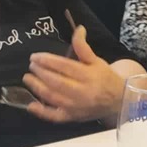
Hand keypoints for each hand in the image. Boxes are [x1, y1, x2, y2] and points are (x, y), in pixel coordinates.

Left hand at [23, 26, 139, 122]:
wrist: (118, 100)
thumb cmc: (104, 78)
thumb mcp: (96, 60)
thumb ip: (83, 46)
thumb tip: (78, 28)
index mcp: (88, 75)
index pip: (64, 66)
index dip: (47, 60)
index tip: (35, 56)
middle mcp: (82, 92)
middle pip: (56, 82)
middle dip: (40, 73)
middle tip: (31, 65)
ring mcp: (76, 107)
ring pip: (53, 98)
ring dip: (37, 88)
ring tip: (28, 78)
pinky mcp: (73, 118)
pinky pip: (55, 117)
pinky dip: (42, 112)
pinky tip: (30, 106)